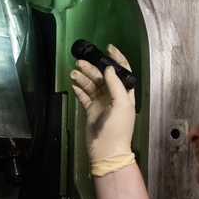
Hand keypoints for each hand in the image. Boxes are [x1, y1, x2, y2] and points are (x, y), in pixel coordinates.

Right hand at [70, 44, 136, 175]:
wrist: (106, 150)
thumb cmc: (118, 129)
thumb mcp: (120, 104)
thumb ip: (115, 84)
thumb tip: (108, 68)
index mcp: (124, 93)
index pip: (122, 71)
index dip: (116, 58)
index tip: (108, 48)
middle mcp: (113, 96)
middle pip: (102, 76)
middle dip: (92, 68)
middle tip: (81, 62)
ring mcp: (101, 103)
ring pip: (92, 85)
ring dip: (83, 77)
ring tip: (73, 73)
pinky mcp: (91, 110)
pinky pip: (84, 95)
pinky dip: (79, 89)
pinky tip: (73, 83)